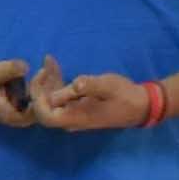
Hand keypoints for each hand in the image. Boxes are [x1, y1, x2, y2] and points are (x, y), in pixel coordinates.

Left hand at [29, 64, 153, 132]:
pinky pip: (61, 96)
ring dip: (48, 81)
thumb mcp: (109, 87)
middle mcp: (71, 119)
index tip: (43, 77)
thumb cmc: (125, 96)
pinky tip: (53, 63)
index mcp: (76, 117)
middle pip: (44, 107)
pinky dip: (56, 81)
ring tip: (49, 60)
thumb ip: (90, 86)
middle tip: (45, 65)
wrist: (140, 105)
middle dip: (41, 85)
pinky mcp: (78, 106)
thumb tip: (73, 85)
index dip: (38, 98)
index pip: (45, 116)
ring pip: (51, 100)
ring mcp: (73, 113)